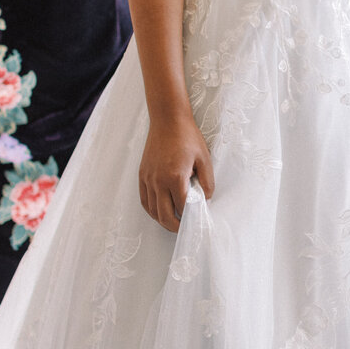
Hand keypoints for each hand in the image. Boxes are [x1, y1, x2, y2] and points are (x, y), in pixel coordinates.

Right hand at [139, 111, 214, 230]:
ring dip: (163, 220)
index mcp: (175, 177)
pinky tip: (160, 211)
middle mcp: (158, 181)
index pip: (183, 207)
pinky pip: (144, 200)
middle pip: (165, 215)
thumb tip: (206, 198)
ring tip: (174, 222)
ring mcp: (148, 179)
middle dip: (176, 226)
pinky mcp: (142, 175)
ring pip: (153, 210)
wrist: (167, 120)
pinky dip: (152, 210)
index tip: (198, 222)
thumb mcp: (204, 158)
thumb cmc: (187, 137)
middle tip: (186, 228)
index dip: (191, 217)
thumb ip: (207, 181)